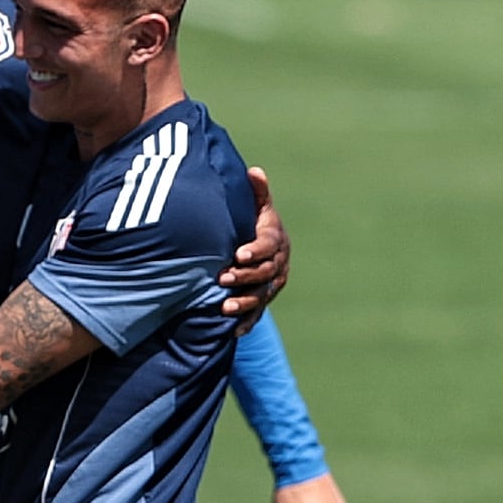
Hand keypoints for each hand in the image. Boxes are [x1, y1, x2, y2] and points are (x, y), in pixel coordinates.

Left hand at [216, 166, 289, 319]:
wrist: (260, 247)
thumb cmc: (253, 222)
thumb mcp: (257, 207)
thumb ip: (256, 193)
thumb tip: (254, 171)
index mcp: (276, 240)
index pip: (269, 245)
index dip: (255, 250)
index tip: (239, 254)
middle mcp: (278, 264)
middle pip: (265, 273)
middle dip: (245, 276)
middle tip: (223, 278)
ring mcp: (272, 284)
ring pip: (262, 296)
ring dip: (245, 303)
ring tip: (225, 307)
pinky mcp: (264, 299)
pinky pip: (258, 313)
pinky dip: (247, 322)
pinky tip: (234, 331)